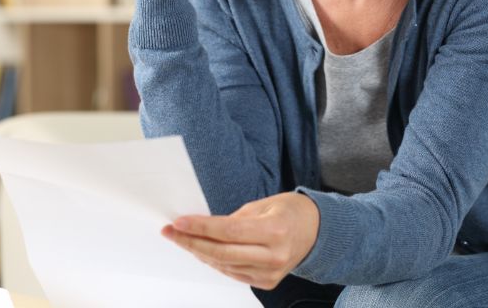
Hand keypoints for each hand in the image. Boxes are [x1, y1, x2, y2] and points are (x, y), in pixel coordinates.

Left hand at [161, 192, 319, 289]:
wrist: (317, 231)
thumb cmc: (290, 211)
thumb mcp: (263, 204)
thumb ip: (234, 218)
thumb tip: (203, 227)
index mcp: (275, 230)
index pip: (229, 231)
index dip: (200, 227)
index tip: (178, 222)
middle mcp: (274, 255)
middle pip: (222, 253)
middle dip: (191, 242)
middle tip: (171, 232)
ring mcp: (271, 273)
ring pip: (224, 265)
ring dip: (199, 252)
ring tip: (182, 238)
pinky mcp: (267, 282)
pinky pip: (233, 273)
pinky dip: (215, 262)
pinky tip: (202, 250)